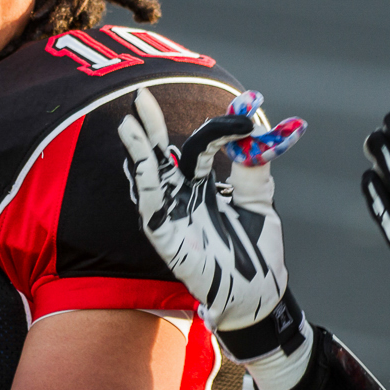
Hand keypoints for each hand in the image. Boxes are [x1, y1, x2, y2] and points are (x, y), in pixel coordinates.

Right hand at [118, 87, 305, 359]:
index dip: (219, 130)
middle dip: (150, 125)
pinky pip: (153, 209)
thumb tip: (256, 128)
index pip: (201, 147)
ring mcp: (173, 217)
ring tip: (128, 124)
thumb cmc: (257, 250)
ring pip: (150, 179)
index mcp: (204, 185)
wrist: (262, 294)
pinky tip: (140, 163)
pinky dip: (147, 185)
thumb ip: (254, 165)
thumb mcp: (260, 200)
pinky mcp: (167, 240)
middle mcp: (184, 197)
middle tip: (140, 95)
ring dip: (139, 152)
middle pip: (161, 154)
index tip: (244, 118)